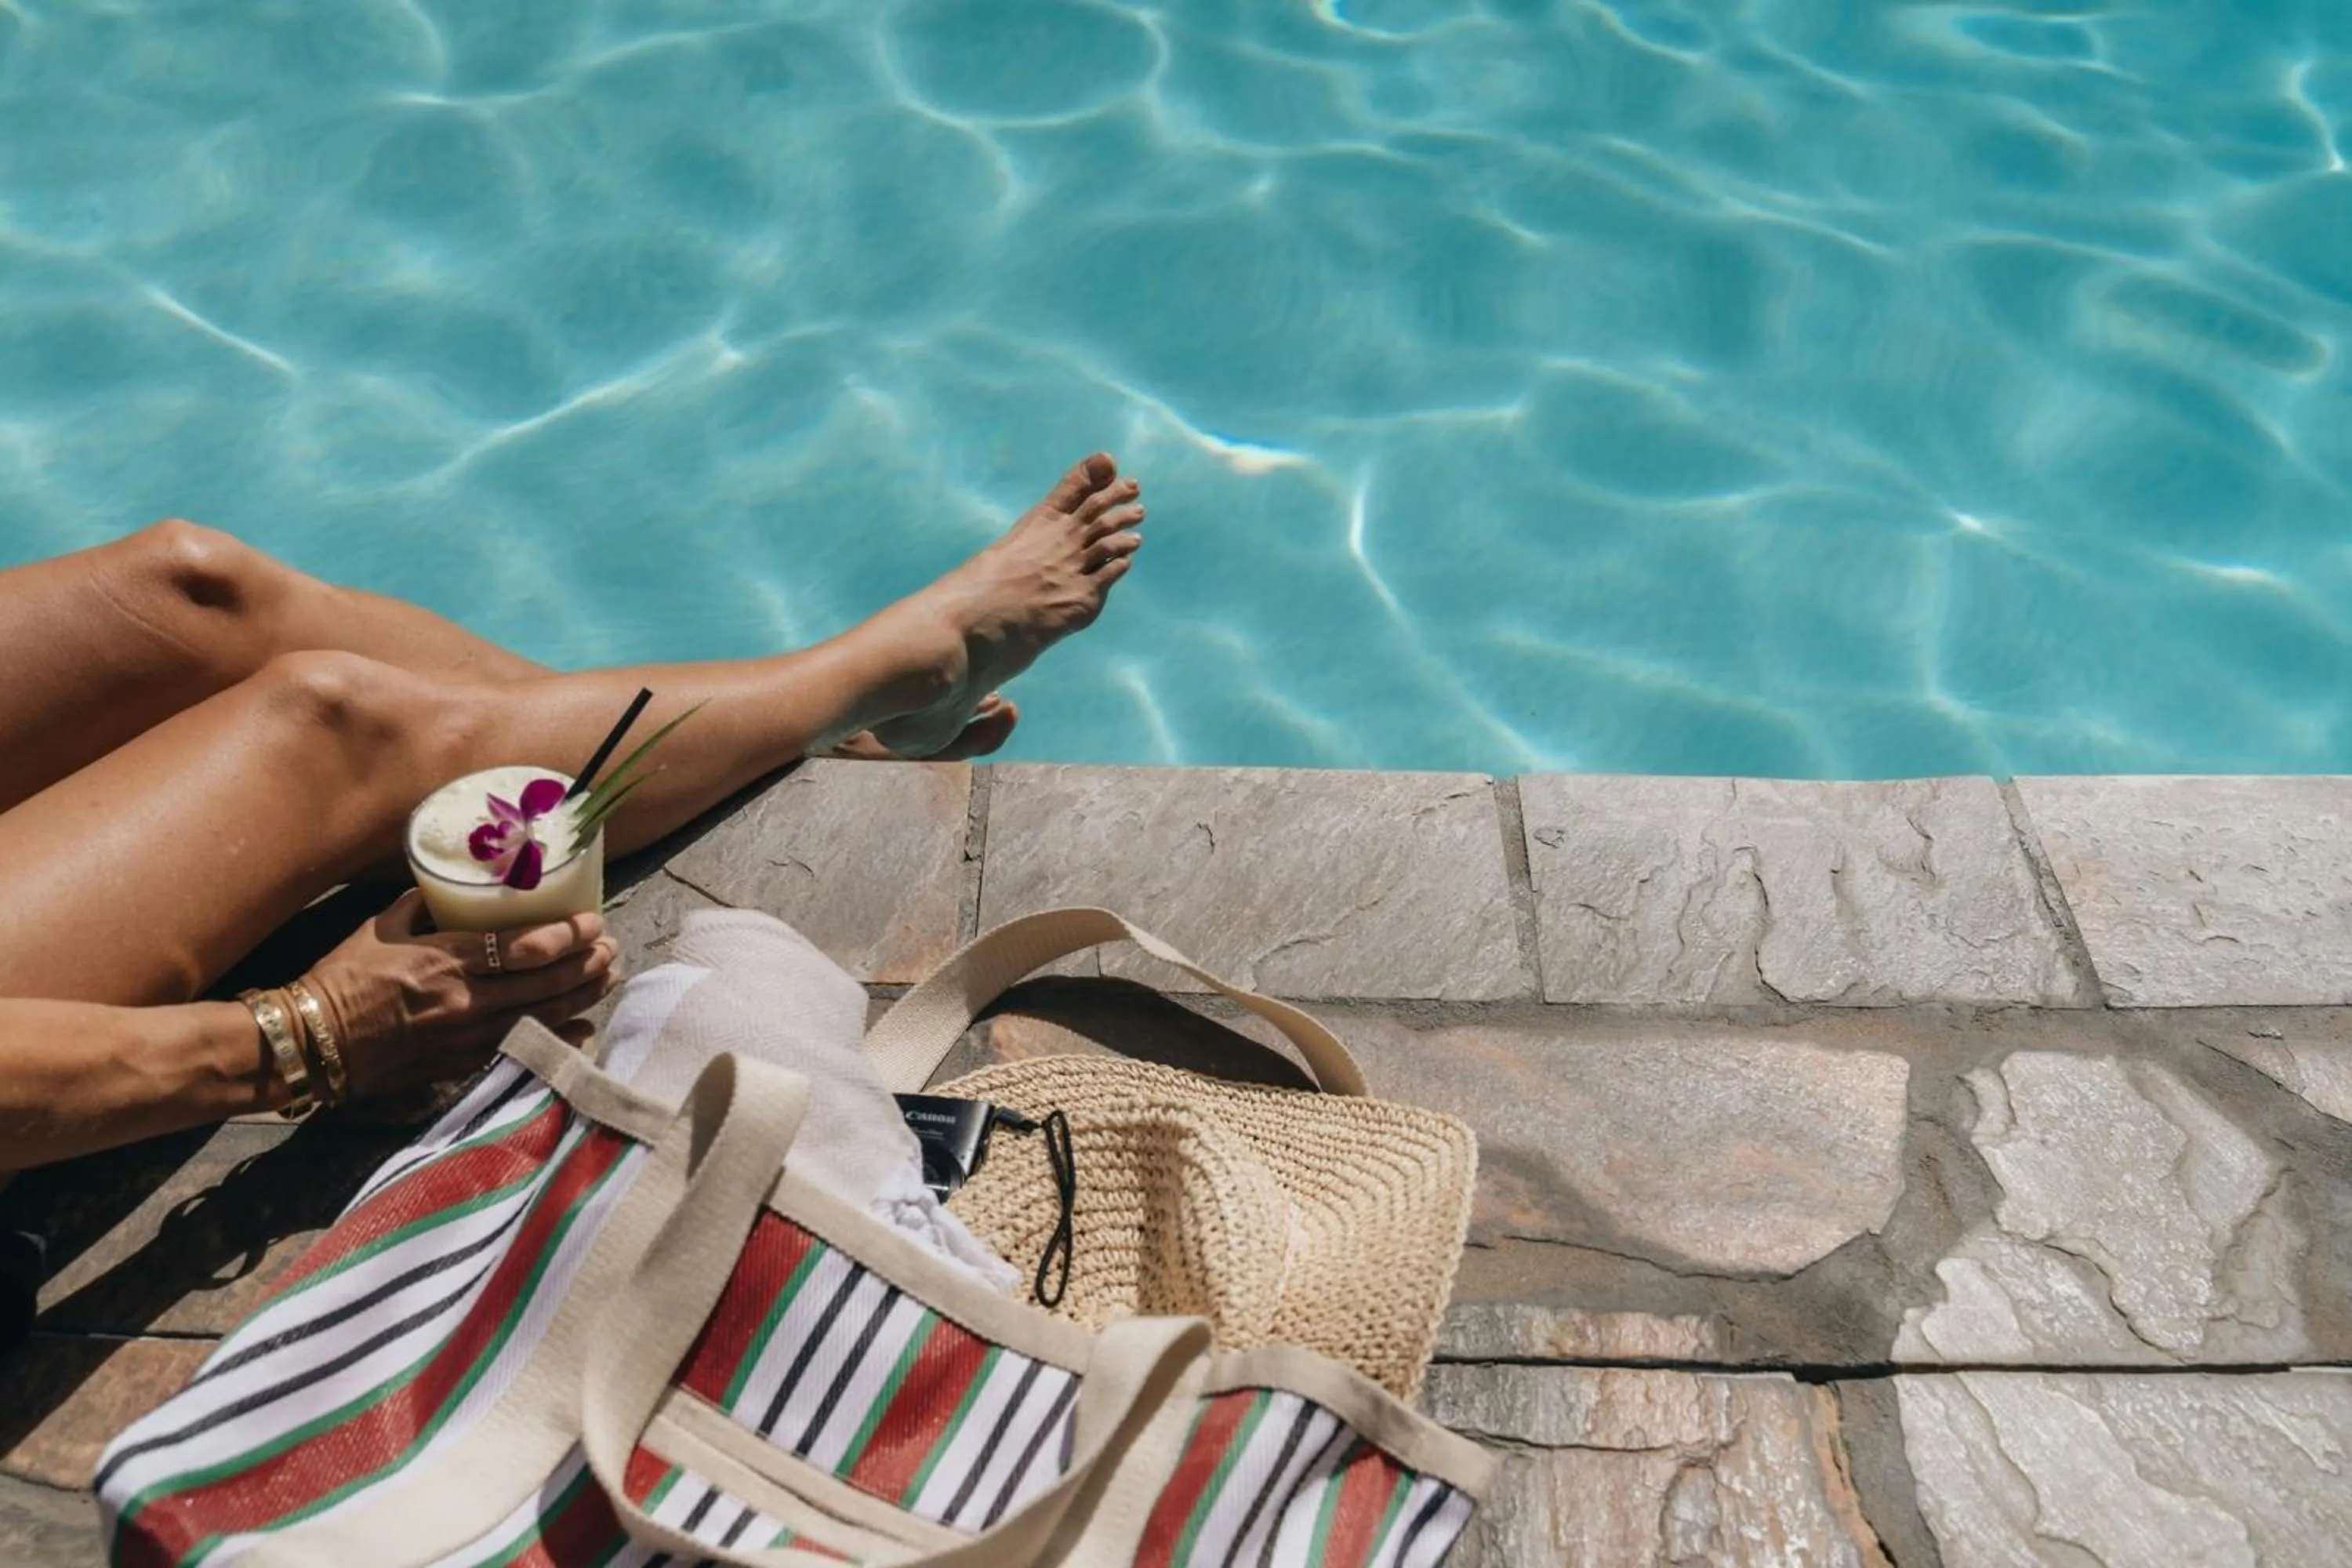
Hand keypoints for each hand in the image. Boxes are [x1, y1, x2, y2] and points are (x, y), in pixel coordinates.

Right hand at [298, 891, 619, 1099]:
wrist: (313, 1042)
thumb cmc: (343, 978)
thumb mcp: (381, 927)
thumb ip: (424, 904)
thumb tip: (455, 884)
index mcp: (448, 959)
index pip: (527, 946)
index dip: (569, 934)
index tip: (593, 922)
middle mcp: (467, 1000)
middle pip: (548, 982)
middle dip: (589, 963)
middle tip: (611, 948)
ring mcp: (469, 1037)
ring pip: (545, 1016)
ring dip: (585, 997)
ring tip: (608, 978)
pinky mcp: (464, 1065)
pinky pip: (524, 1049)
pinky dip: (560, 1037)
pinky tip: (584, 1028)